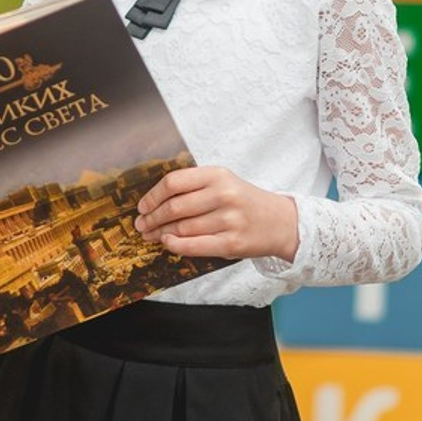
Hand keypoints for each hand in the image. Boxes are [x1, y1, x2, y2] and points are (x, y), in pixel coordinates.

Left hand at [134, 166, 298, 262]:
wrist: (281, 222)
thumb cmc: (244, 202)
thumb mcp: (222, 182)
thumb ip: (193, 187)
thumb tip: (155, 203)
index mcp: (217, 175)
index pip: (173, 182)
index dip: (152, 196)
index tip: (142, 206)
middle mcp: (223, 194)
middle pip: (174, 207)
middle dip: (152, 218)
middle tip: (141, 225)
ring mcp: (229, 219)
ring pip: (183, 227)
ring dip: (160, 233)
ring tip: (151, 235)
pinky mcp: (232, 243)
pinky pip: (196, 245)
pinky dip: (176, 245)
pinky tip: (167, 243)